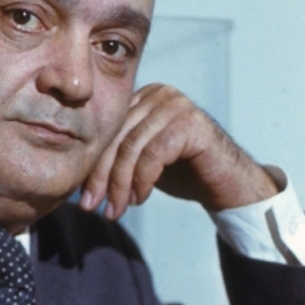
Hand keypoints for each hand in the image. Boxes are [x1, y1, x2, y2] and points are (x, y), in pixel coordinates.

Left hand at [77, 84, 277, 219]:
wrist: (227, 183)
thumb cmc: (184, 173)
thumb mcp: (142, 161)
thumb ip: (117, 157)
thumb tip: (77, 176)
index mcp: (141, 98)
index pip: (107, 133)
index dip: (93, 167)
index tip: (84, 199)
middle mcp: (157, 94)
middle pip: (116, 139)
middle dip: (102, 178)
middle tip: (94, 208)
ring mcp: (175, 105)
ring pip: (131, 148)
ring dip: (120, 185)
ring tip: (116, 210)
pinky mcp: (189, 122)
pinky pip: (153, 154)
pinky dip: (143, 181)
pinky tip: (140, 199)